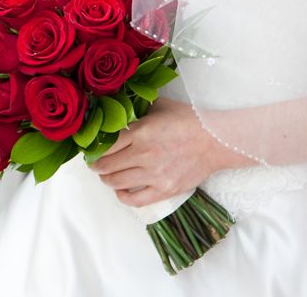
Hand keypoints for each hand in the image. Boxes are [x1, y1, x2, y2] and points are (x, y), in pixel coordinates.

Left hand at [91, 98, 253, 206]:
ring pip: (116, 182)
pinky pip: (134, 200)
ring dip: (106, 179)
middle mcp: (144, 154)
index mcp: (140, 132)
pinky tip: (120, 189)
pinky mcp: (164, 190)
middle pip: (106, 165)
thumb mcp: (158, 106)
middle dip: (96, 165)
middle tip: (94, 162)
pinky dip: (122, 196)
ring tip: (106, 175)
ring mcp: (154, 174)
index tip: (91, 148)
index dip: (94, 148)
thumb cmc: (187, 120)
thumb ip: (137, 108)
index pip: (105, 145)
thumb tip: (116, 107)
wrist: (215, 140)